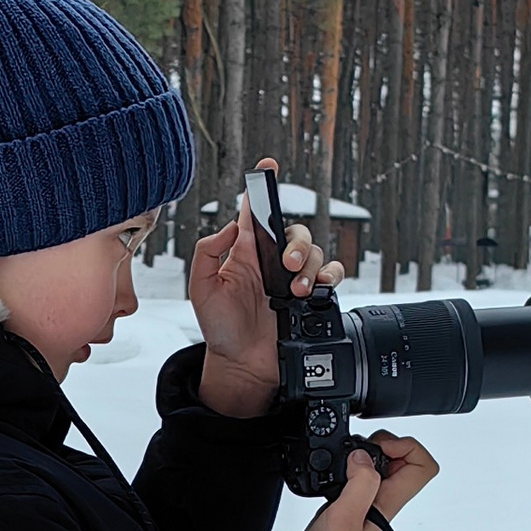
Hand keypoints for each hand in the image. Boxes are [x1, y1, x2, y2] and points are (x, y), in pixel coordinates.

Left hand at [188, 160, 335, 417]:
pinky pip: (330, 275)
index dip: (260, 188)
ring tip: (296, 290)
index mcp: (244, 253)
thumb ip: (208, 253)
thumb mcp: (200, 289)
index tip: (266, 166)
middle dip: (295, 243)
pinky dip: (330, 275)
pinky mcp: (309, 298)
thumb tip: (231, 227)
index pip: (253, 213)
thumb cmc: (220, 329)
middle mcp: (270, 262)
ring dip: (309, 266)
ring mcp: (291, 280)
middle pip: (293, 231)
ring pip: (313, 252)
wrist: (241, 365)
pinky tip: (319, 287)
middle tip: (287, 265)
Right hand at [303, 433, 437, 530]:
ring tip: (350, 458)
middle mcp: (385, 497)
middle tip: (363, 450)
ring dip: (368, 452)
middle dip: (385, 444)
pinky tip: (339, 468)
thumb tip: (362, 457)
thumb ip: (360, 482)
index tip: (380, 449)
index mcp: (392, 499)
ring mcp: (371, 497)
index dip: (406, 447)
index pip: (424, 466)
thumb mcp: (346, 514)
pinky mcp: (353, 497)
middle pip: (406, 458)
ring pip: (383, 463)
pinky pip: (363, 471)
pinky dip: (352, 461)